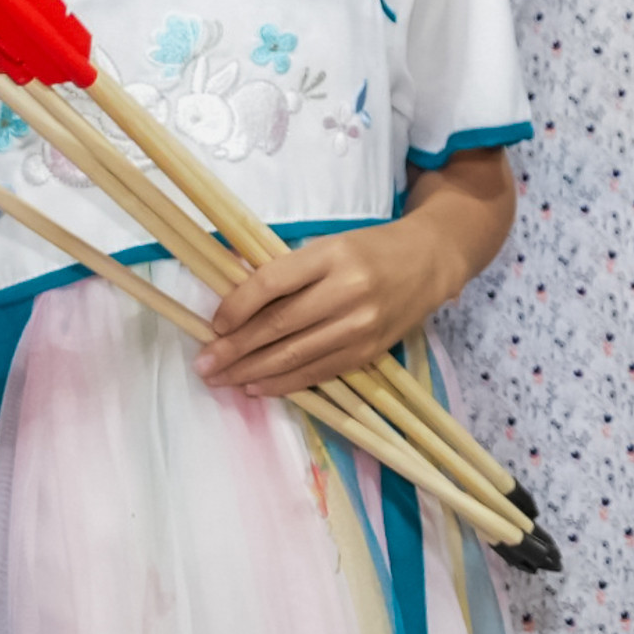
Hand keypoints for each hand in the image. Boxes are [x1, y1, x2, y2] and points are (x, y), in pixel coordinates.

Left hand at [196, 218, 473, 401]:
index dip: (237, 306)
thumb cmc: (369, 250)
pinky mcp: (369, 351)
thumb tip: (232, 301)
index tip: (213, 324)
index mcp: (332, 256)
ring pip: (295, 355)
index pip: (272, 284)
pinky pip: (318, 372)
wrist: (429, 262)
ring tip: (221, 380)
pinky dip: (284, 383)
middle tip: (204, 364)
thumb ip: (287, 271)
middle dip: (235, 348)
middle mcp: (347, 291)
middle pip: (279, 325)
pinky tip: (257, 387)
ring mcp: (360, 325)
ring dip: (252, 372)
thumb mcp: (328, 246)